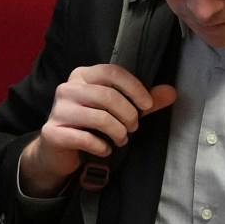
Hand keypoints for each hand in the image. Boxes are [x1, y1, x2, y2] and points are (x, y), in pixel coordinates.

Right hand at [17, 63, 178, 195]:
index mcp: (83, 75)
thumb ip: (143, 102)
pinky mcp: (52, 132)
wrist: (59, 152)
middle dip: (128, 115)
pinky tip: (105, 150)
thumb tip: (172, 92)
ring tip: (122, 140)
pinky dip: (102, 147)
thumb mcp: (119, 111)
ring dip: (118, 133)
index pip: (112, 72)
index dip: (134, 88)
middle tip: (134, 128)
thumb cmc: (91, 126)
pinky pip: (85, 138)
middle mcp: (67, 88)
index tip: (148, 106)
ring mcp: (57, 110)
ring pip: (99, 118)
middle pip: (107, 96)